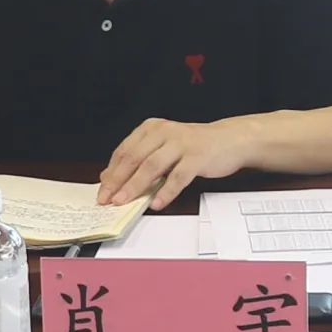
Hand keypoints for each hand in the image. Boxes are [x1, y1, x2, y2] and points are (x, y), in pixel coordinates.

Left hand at [98, 118, 247, 210]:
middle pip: (134, 158)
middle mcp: (164, 132)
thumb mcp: (162, 147)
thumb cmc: (193, 146)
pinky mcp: (197, 157)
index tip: (102, 190)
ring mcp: (181, 143)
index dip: (111, 172)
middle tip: (108, 199)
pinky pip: (178, 176)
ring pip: (152, 166)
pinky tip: (157, 203)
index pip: (124, 151)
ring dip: (136, 186)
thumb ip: (138, 159)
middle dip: (118, 181)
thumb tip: (109, 176)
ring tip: (125, 201)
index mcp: (151, 128)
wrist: (228, 140)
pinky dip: (166, 191)